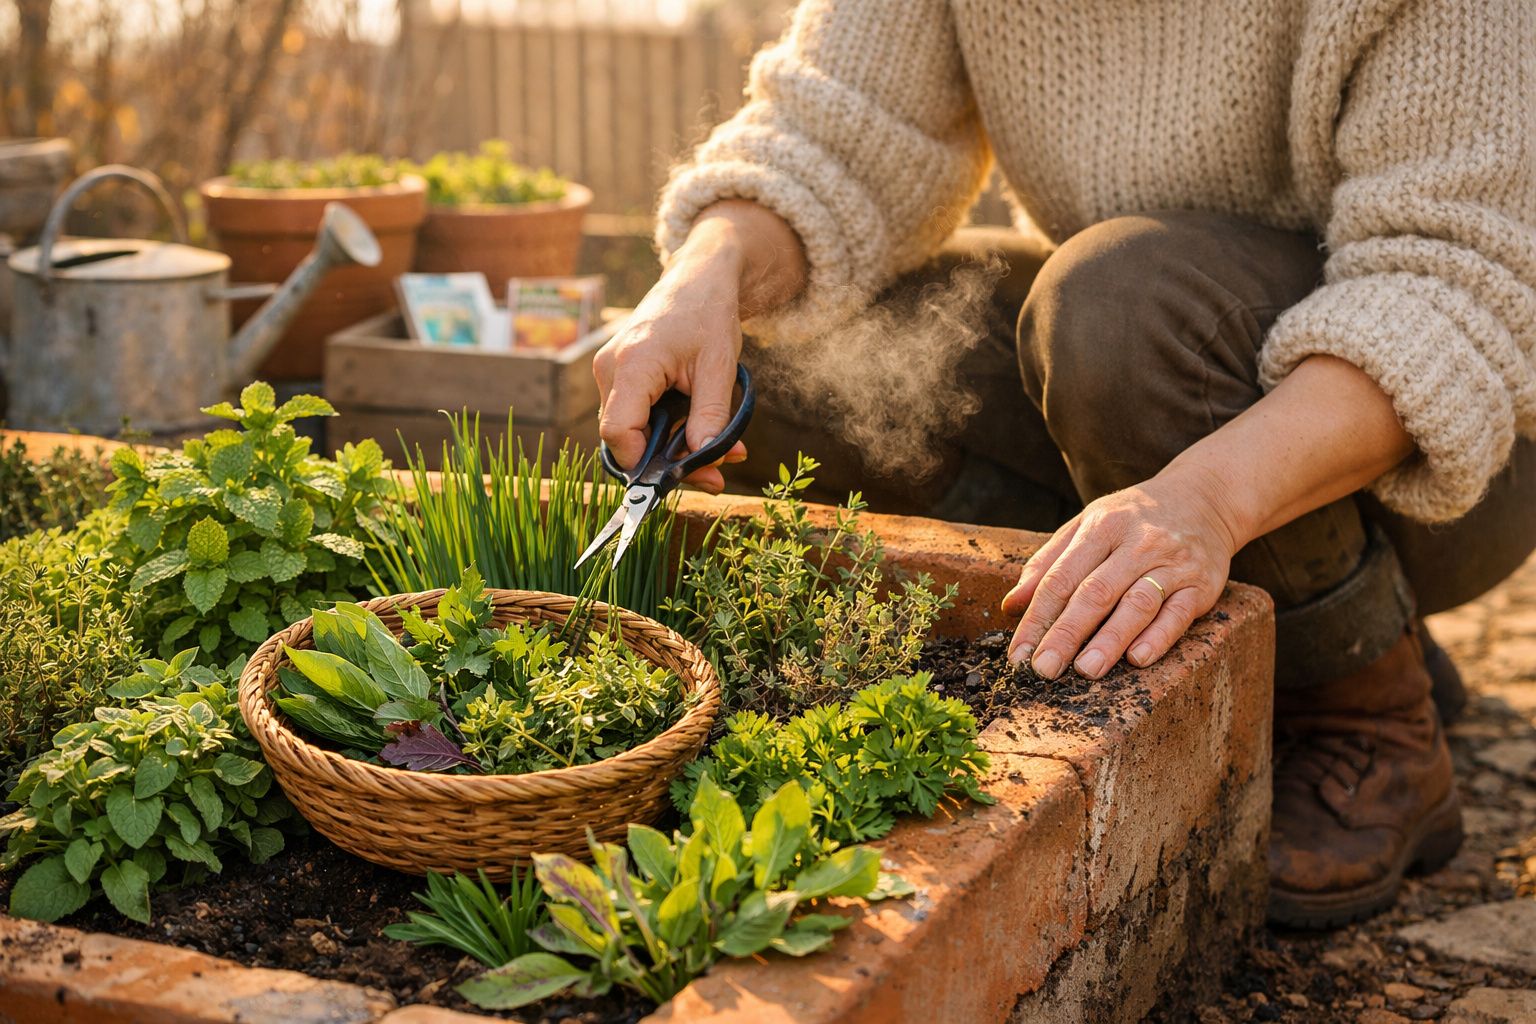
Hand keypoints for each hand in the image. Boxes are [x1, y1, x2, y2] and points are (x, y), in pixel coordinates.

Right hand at [593, 244, 745, 493]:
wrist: (697, 280)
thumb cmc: (708, 314)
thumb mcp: (719, 368)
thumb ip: (710, 417)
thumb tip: (706, 460)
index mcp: (633, 363)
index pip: (618, 432)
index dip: (643, 462)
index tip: (682, 473)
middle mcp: (610, 368)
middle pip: (622, 437)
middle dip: (665, 462)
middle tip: (714, 473)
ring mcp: (609, 372)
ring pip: (627, 430)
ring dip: (666, 448)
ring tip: (714, 453)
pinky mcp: (616, 375)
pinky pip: (631, 415)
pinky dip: (661, 430)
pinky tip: (693, 433)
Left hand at [1001, 468, 1238, 678]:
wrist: (1206, 496)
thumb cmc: (1133, 518)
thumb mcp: (1087, 524)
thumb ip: (1048, 562)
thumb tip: (1011, 605)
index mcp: (1101, 526)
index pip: (1061, 578)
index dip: (1037, 618)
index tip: (1019, 653)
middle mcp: (1137, 543)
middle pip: (1095, 593)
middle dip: (1066, 634)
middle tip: (1044, 668)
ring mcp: (1172, 563)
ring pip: (1137, 604)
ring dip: (1110, 639)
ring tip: (1086, 669)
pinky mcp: (1201, 583)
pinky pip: (1178, 613)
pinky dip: (1159, 636)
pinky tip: (1138, 658)